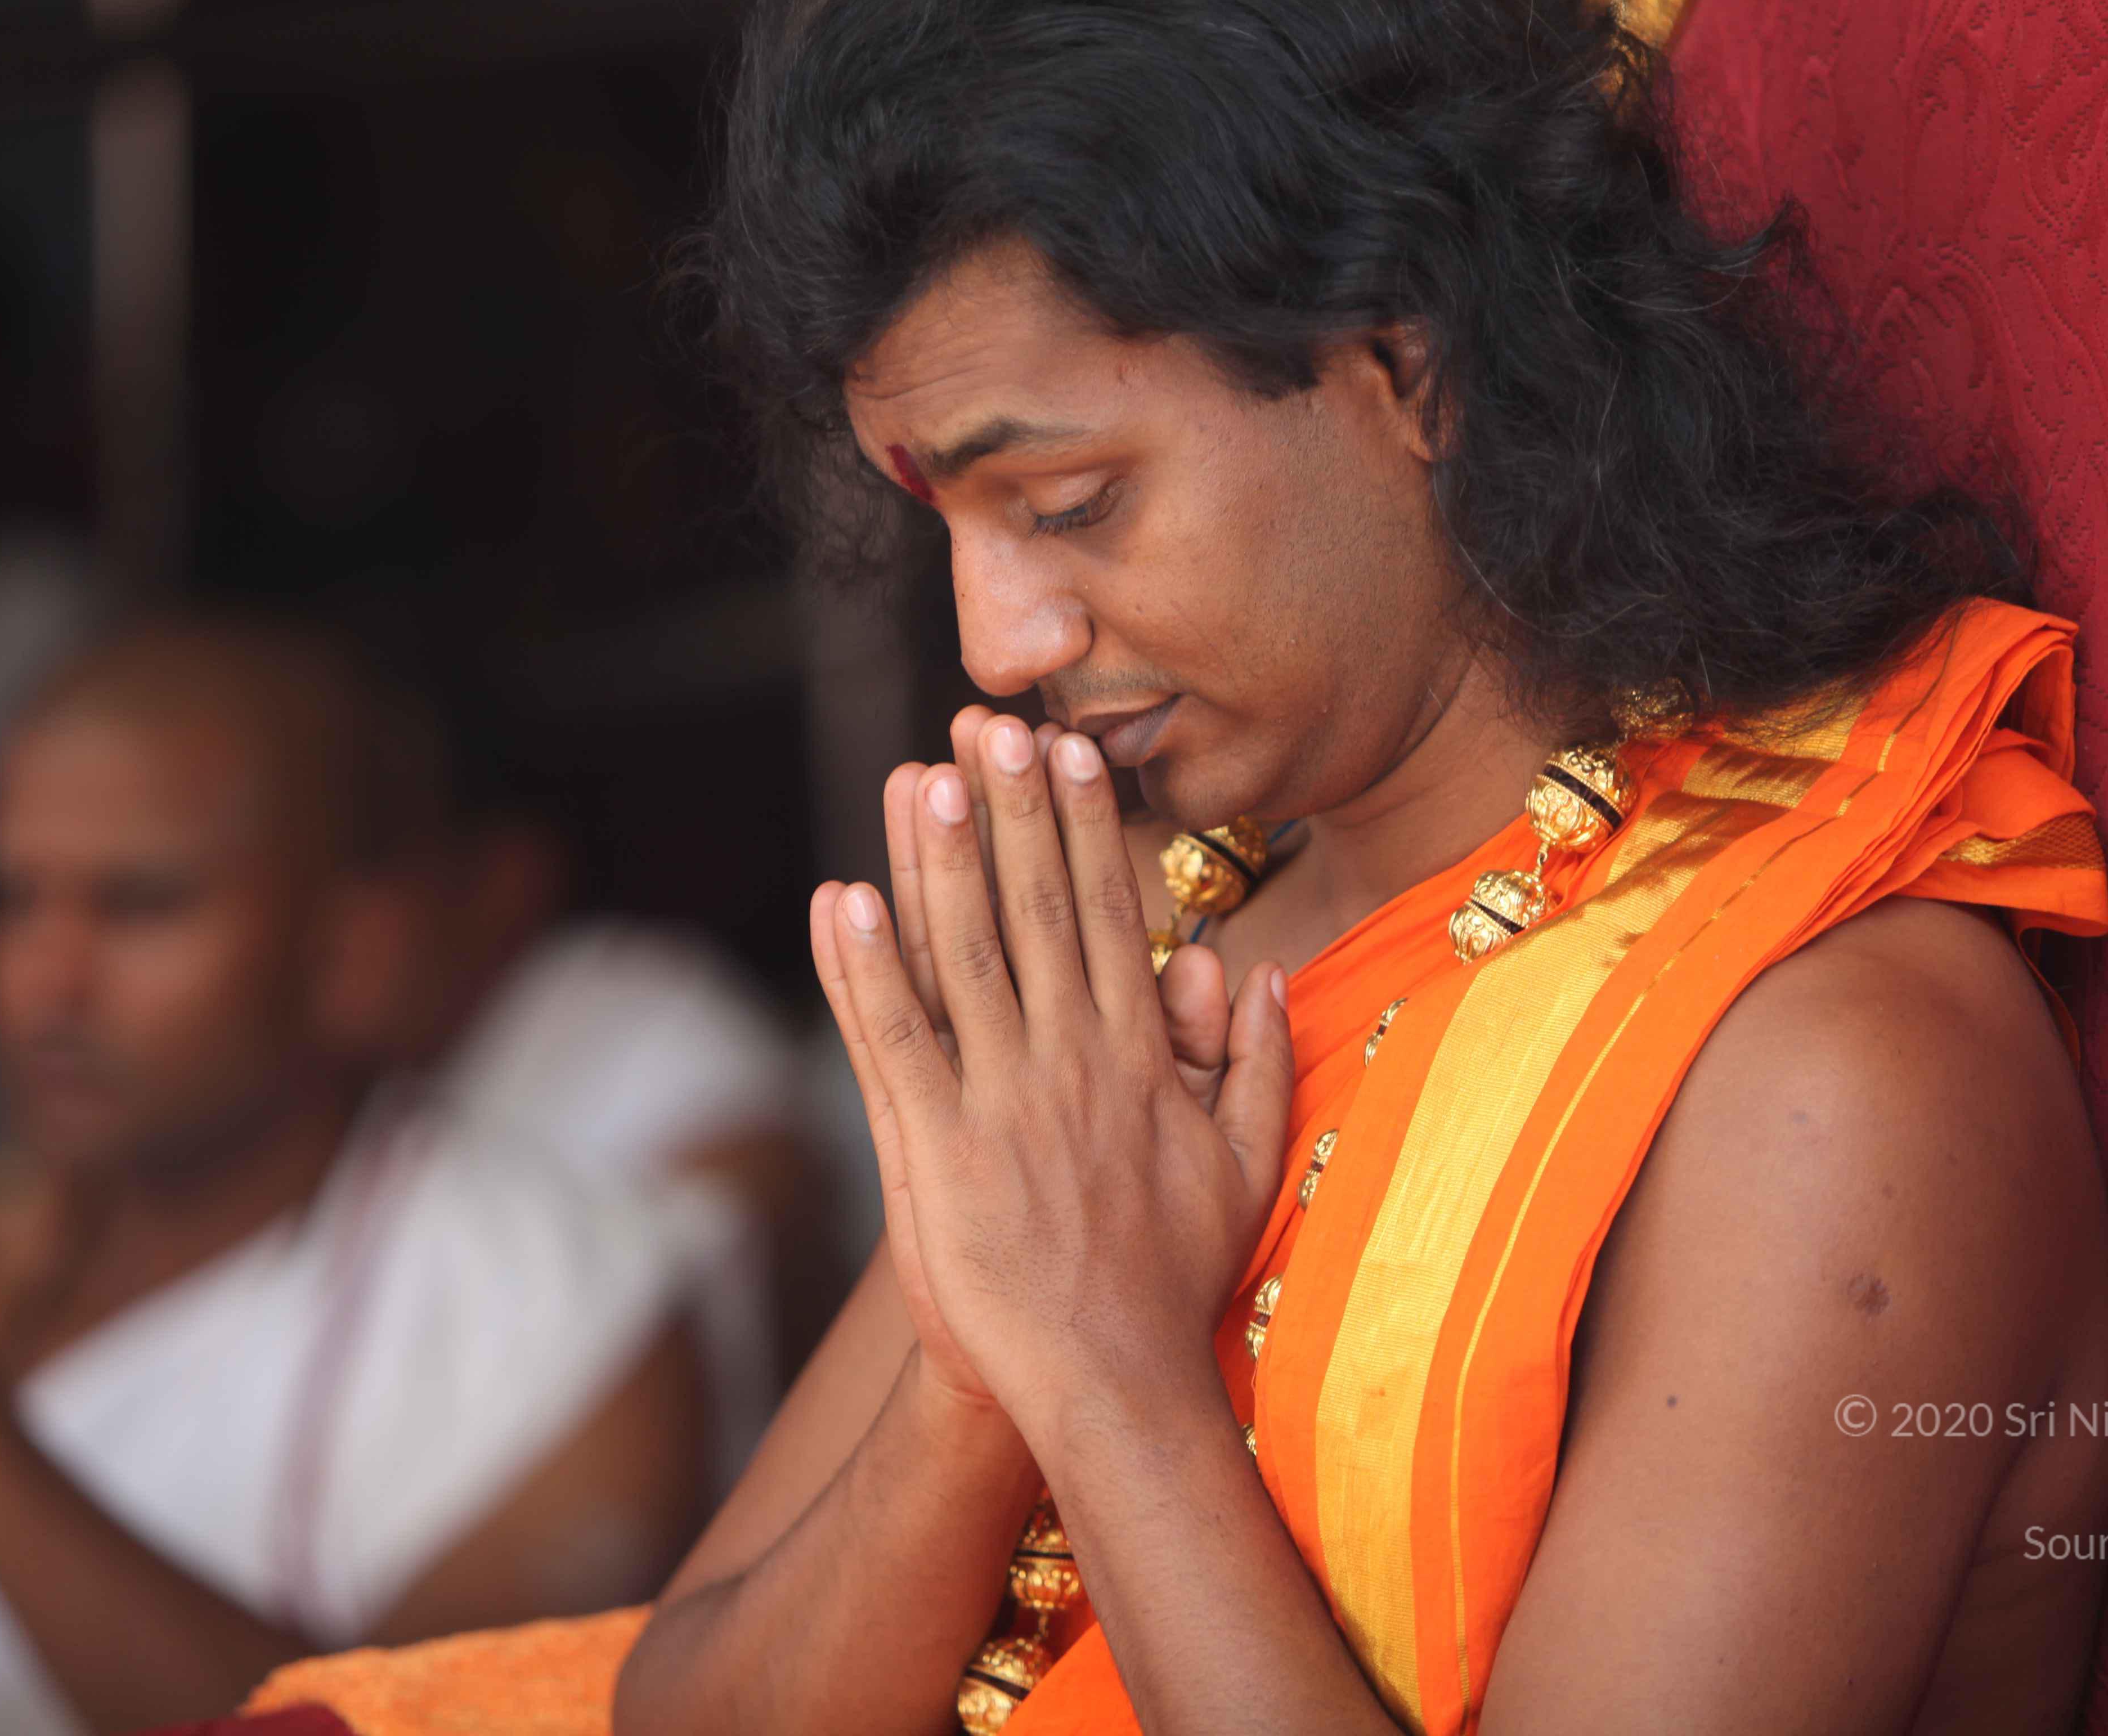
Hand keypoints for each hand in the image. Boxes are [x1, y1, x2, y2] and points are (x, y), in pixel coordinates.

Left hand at [813, 712, 1293, 1448]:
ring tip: (921, 778)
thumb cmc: (1175, 1279)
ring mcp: (1000, 1103)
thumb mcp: (1245, 1166)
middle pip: (1035, 911)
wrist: (1112, 1382)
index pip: (1105, 915)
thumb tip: (1267, 973)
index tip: (1067, 753)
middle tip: (987, 725)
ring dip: (938, 862)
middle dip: (1011, 812)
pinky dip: (863, 971)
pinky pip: (892, 1043)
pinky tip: (839, 901)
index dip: (1080, 829)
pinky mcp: (936, 1151)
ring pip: (963, 957)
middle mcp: (1070, 1062)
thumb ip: (1260, 1066)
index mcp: (1138, 1058)